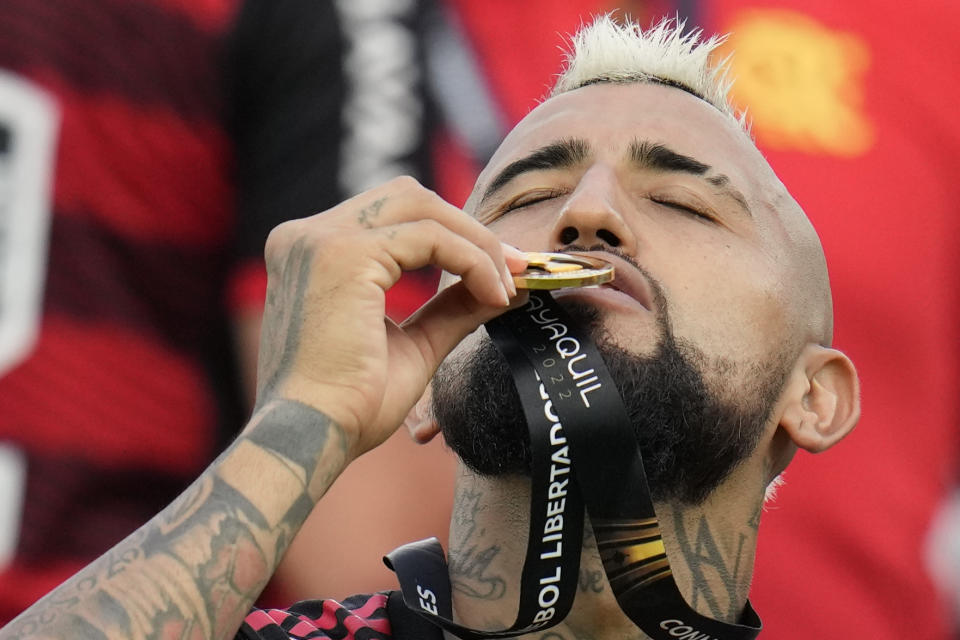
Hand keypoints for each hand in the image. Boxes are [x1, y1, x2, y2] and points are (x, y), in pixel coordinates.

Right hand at [256, 176, 526, 460]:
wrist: (312, 438)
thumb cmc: (351, 406)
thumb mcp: (412, 344)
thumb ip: (451, 308)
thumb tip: (503, 286)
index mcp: (312, 253)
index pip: (394, 217)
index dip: (454, 235)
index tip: (502, 272)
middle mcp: (306, 235)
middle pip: (408, 197)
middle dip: (469, 229)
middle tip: (516, 269)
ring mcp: (321, 240)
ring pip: (423, 209)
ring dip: (477, 243)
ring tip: (507, 286)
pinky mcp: (344, 253)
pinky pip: (430, 238)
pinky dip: (473, 260)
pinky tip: (494, 295)